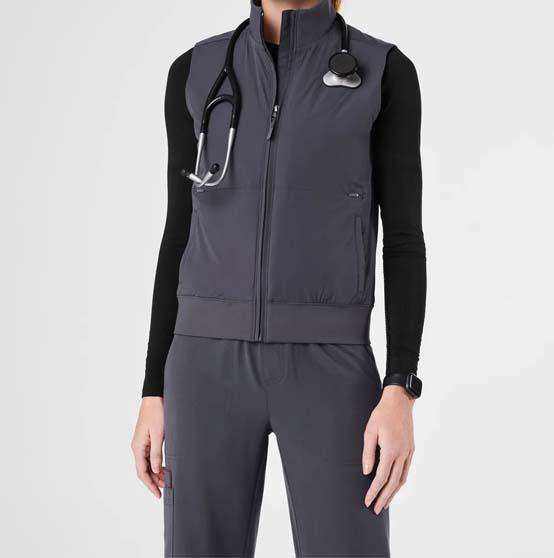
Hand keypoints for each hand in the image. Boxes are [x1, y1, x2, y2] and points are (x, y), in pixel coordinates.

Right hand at [131, 396, 164, 497]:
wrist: (155, 398)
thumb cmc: (157, 413)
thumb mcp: (158, 434)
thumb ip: (156, 453)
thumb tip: (156, 470)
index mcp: (137, 447)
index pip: (142, 472)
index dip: (150, 484)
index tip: (158, 494)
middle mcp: (137, 447)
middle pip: (144, 470)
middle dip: (154, 481)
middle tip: (167, 488)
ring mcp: (141, 443)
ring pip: (147, 464)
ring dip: (156, 473)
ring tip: (167, 480)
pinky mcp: (147, 439)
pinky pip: (150, 456)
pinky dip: (156, 464)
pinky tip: (164, 467)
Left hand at [362, 385, 414, 513]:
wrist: (400, 401)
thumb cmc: (382, 414)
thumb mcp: (370, 431)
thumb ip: (368, 453)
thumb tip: (366, 472)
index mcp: (391, 450)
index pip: (382, 477)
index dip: (374, 491)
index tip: (367, 501)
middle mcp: (402, 454)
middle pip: (393, 483)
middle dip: (384, 498)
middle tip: (376, 510)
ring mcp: (409, 452)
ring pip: (402, 479)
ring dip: (393, 493)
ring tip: (385, 503)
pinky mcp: (411, 449)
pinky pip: (406, 470)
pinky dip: (400, 482)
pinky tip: (394, 486)